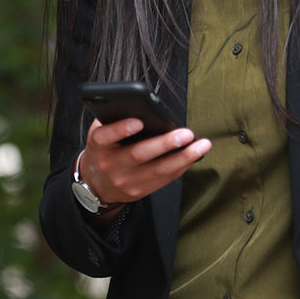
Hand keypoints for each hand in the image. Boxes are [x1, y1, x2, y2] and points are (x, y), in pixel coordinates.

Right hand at [77, 118, 210, 207]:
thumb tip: (144, 107)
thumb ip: (115, 120)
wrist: (97, 183)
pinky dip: (181, 166)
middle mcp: (109, 165)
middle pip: (138, 155)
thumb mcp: (101, 133)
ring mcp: (125, 181)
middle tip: (186, 133)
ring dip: (183, 157)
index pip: (105, 136)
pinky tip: (195, 156)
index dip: (121, 129)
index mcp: (98, 146)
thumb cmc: (104, 149)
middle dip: (164, 143)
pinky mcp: (139, 191)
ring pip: (157, 170)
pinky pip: (164, 179)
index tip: (139, 121)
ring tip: (202, 145)